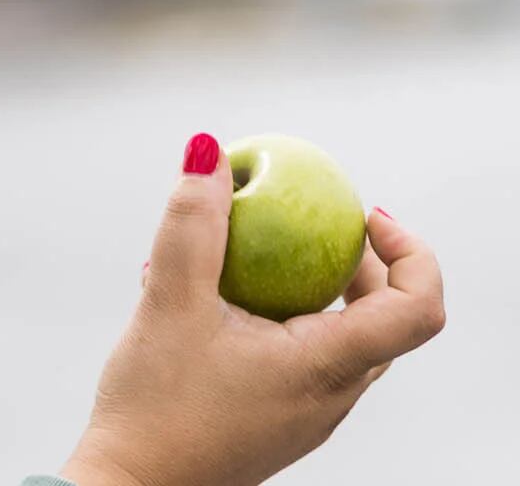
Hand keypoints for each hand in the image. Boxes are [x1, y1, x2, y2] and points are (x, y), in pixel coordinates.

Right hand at [58, 134, 445, 485]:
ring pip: (339, 336)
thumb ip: (191, 225)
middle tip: (304, 220)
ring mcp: (308, 412)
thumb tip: (208, 153)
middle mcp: (333, 395)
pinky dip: (277, 315)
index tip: (364, 215)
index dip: (410, 250)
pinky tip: (209, 302)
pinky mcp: (278, 417)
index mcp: (327, 367)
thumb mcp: (168, 302)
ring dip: (307, 285)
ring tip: (241, 257)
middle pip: (382, 316)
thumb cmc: (154, 407)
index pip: (417, 307)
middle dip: (353, 259)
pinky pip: (302, 356)